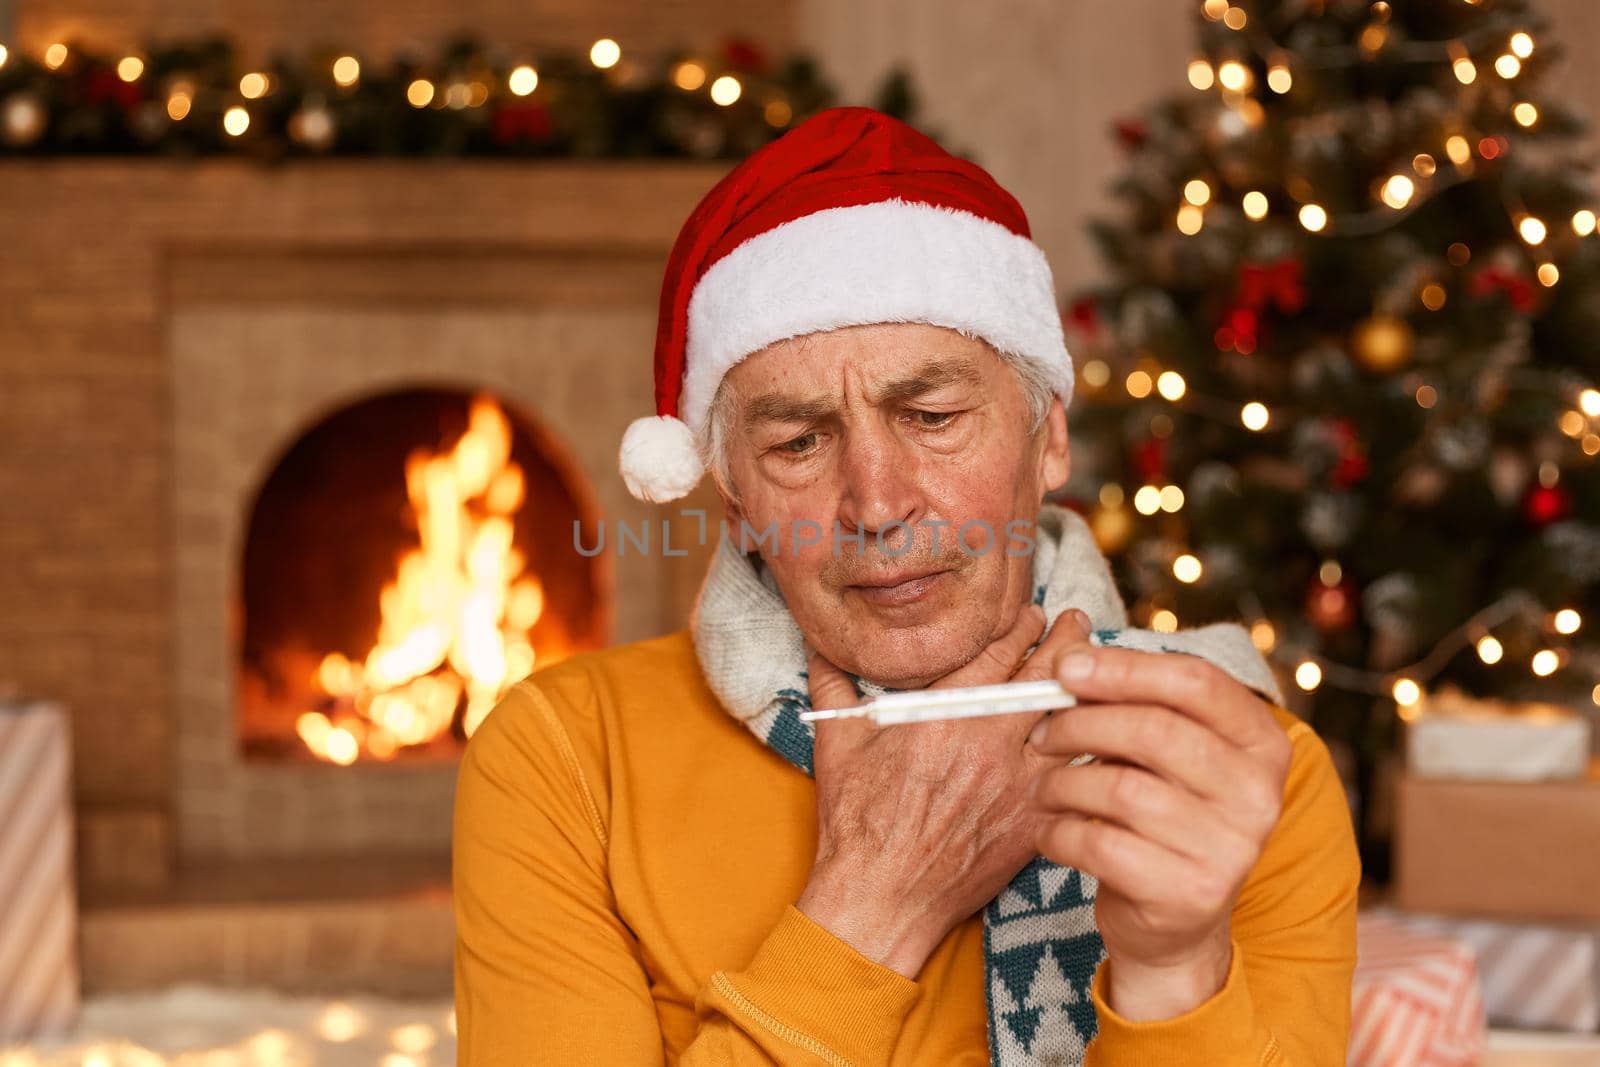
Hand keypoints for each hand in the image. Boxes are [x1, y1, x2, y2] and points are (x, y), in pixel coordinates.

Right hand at [794, 603, 1093, 977]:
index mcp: (944, 715)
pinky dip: (1094, 752)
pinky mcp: (1034, 821)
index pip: (1000, 650)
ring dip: (1088, 691)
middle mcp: (989, 743)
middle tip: (1078, 622)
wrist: (880, 897)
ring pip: (1073, 722)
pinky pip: (1081, 777)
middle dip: (1068, 640)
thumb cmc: (856, 821)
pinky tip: (1104, 737)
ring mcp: (1019, 785)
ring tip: (1100, 672)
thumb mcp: (837, 743)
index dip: (1021, 624)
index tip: (1030, 613)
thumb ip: (832, 683)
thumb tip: (819, 644)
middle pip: (1048, 674)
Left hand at [1026, 647, 1293, 1019]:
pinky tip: (1050, 832)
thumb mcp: (1164, 757)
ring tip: (1043, 788)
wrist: (1173, 924)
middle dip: (1081, 724)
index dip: (1124, 667)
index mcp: (1263, 744)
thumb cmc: (1160, 818)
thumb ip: (1134, 707)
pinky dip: (1059, 833)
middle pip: (1155, 729)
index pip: (1196, 681)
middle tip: (1042, 734)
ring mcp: (1231, 848)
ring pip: (1121, 788)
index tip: (1067, 667)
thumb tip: (1070, 659)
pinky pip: (1101, 844)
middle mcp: (1259, 794)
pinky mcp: (1190, 894)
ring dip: (1062, 783)